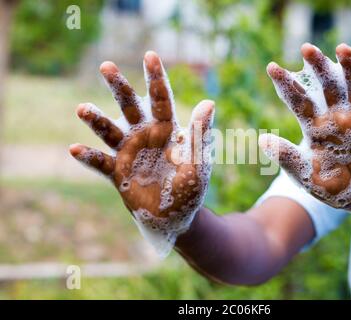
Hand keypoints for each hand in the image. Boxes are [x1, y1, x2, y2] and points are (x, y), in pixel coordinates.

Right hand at [69, 51, 213, 249]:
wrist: (176, 217)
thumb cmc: (191, 189)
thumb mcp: (199, 163)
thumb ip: (200, 135)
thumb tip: (209, 102)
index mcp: (167, 131)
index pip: (161, 100)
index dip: (156, 79)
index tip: (150, 56)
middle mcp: (145, 136)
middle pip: (130, 107)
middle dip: (119, 87)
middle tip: (107, 66)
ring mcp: (128, 153)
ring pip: (110, 131)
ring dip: (97, 120)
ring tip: (82, 108)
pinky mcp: (117, 173)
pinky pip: (100, 163)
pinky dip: (89, 157)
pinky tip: (75, 148)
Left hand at [259, 43, 350, 210]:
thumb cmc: (332, 186)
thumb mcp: (305, 175)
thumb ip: (287, 157)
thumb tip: (262, 139)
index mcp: (315, 128)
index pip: (299, 101)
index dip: (286, 84)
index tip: (271, 67)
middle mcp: (337, 118)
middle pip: (327, 87)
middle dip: (318, 68)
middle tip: (306, 48)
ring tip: (342, 48)